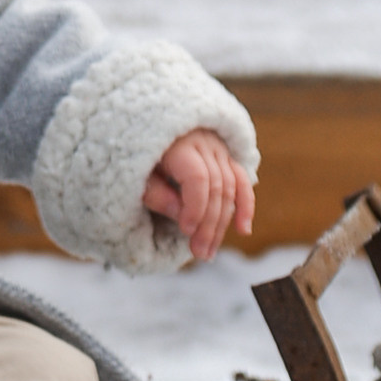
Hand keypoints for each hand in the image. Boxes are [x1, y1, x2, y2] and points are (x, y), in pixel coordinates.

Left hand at [141, 129, 255, 265]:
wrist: (145, 128)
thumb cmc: (137, 155)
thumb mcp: (135, 173)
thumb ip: (156, 193)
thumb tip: (182, 216)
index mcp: (178, 144)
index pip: (197, 178)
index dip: (195, 207)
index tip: (186, 231)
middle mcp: (203, 143)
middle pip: (217, 186)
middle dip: (208, 224)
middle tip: (199, 252)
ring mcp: (217, 148)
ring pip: (230, 188)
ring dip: (222, 223)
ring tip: (209, 251)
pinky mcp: (225, 156)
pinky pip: (241, 181)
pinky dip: (245, 205)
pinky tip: (243, 229)